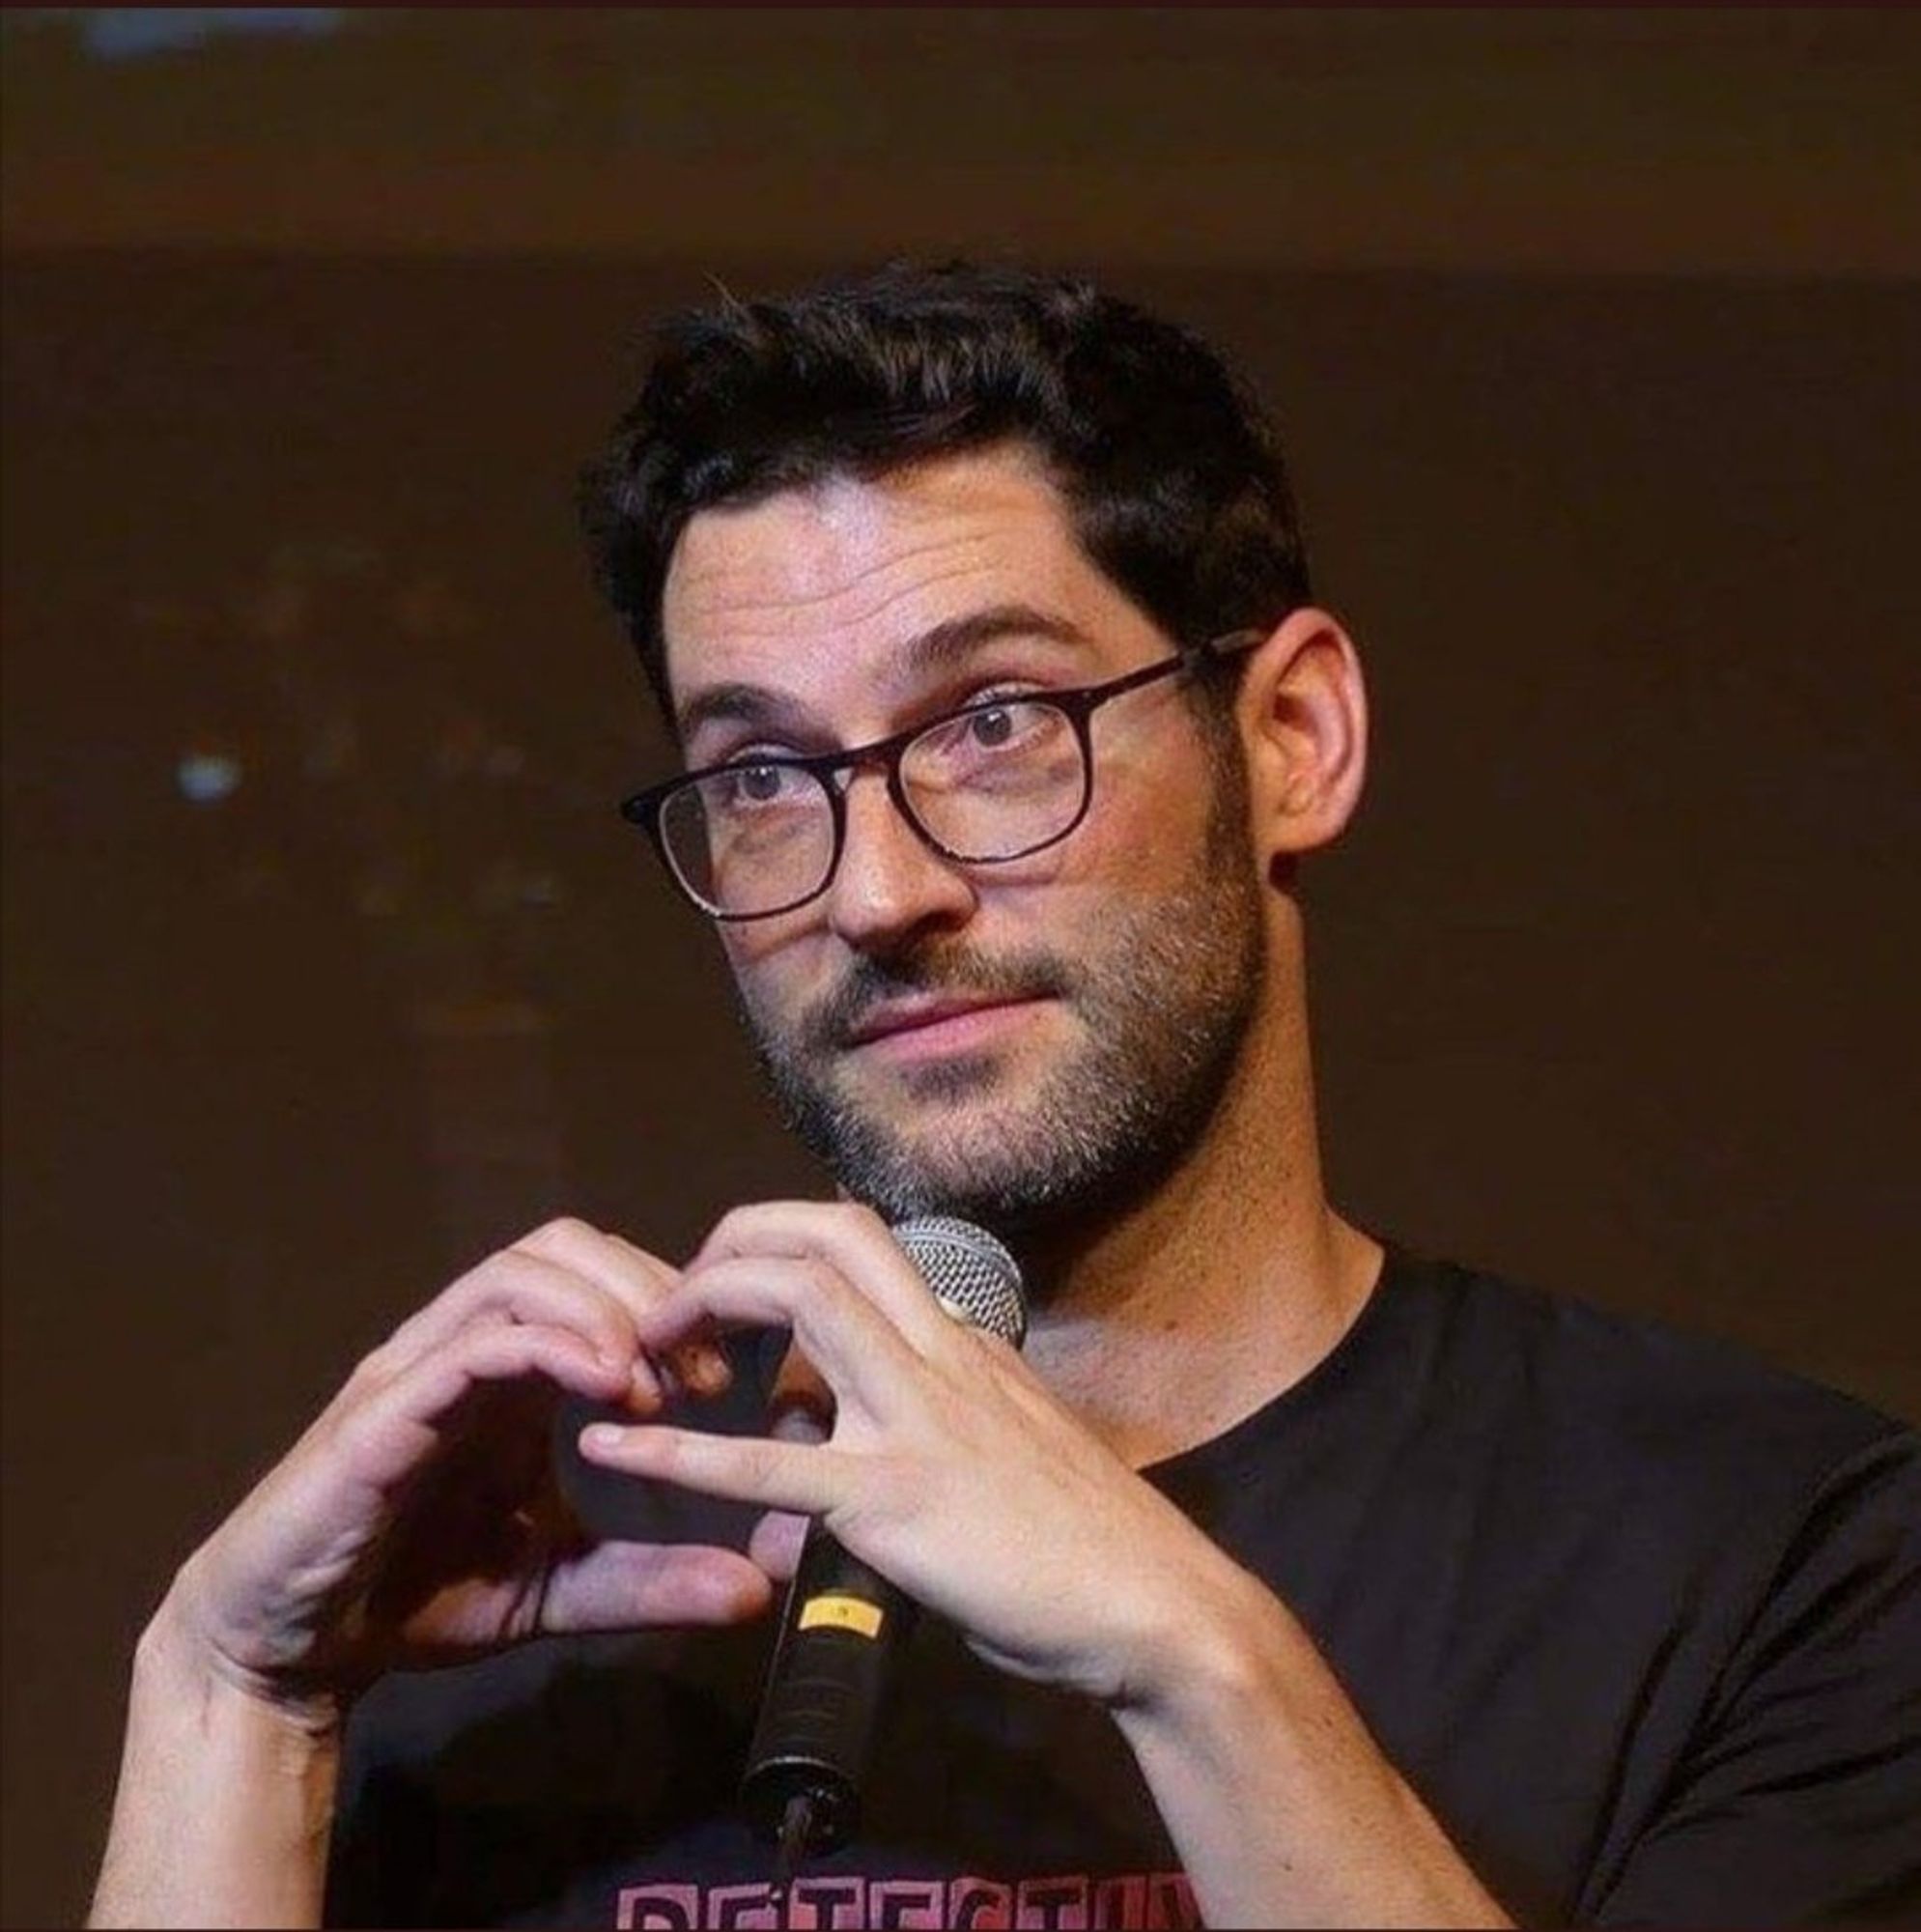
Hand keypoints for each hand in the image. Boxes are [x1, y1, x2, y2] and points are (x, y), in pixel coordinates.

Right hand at [158, 1217, 773, 1729]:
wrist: (289, 1651)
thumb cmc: (412, 1601)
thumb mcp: (558, 1592)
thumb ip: (649, 1581)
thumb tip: (757, 1588)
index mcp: (514, 1371)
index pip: (602, 1277)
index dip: (675, 1305)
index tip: (731, 1376)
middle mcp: (468, 1346)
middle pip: (570, 1246)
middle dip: (651, 1291)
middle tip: (706, 1372)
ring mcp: (421, 1366)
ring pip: (521, 1270)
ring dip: (606, 1307)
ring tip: (655, 1379)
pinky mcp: (383, 1407)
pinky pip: (471, 1338)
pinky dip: (548, 1341)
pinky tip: (605, 1385)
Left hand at [579, 1201, 1248, 1708]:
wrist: (1155, 1605)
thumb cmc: (1087, 1539)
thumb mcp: (1005, 1449)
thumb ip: (928, 1427)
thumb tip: (845, 1438)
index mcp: (961, 1343)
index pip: (861, 1243)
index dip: (776, 1244)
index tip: (725, 1293)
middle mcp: (939, 1353)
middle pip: (827, 1233)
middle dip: (735, 1238)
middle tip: (672, 1299)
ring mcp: (918, 1417)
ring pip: (806, 1300)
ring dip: (708, 1300)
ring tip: (642, 1343)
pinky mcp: (896, 1498)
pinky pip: (773, 1463)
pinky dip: (682, 1449)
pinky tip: (617, 1447)